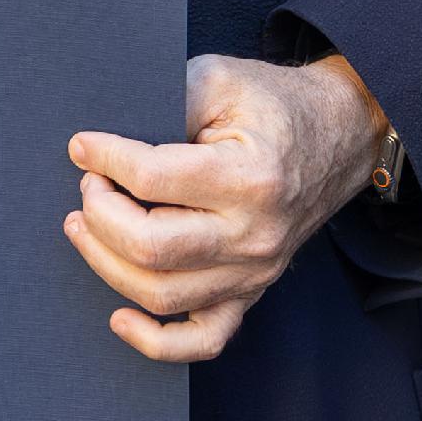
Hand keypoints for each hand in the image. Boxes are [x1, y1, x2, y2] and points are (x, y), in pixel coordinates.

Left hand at [64, 54, 386, 363]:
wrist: (338, 136)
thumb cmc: (272, 106)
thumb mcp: (220, 79)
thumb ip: (166, 98)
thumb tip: (105, 138)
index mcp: (250, 177)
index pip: (151, 179)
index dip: (103, 159)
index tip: (82, 146)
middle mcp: (254, 234)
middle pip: (149, 246)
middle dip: (99, 213)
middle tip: (90, 183)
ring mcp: (254, 271)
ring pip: (161, 294)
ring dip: (105, 262)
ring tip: (85, 225)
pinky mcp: (251, 292)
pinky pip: (203, 340)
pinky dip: (154, 341)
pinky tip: (119, 317)